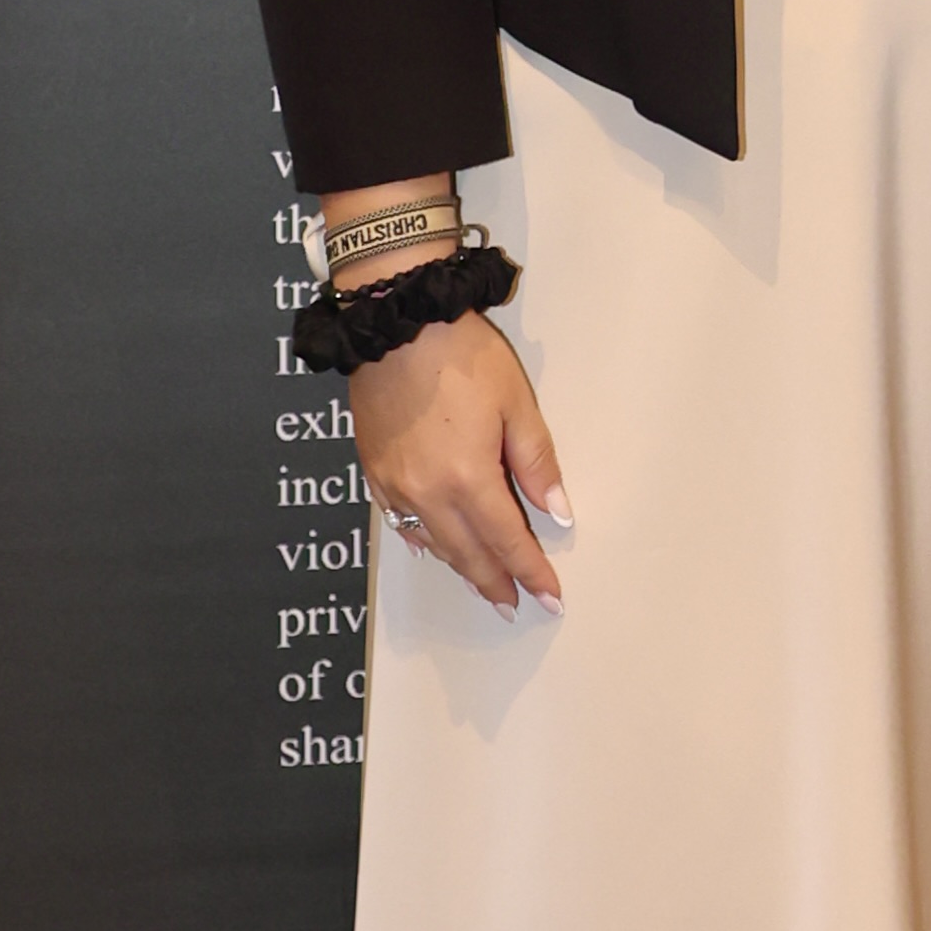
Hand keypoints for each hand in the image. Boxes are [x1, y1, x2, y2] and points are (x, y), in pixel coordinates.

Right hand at [352, 313, 570, 616]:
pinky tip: (432, 548)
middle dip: (496, 583)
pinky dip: (421, 540)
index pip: (508, 542)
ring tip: (484, 585)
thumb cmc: (461, 356)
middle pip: (468, 554)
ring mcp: (394, 485)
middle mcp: (426, 493)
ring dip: (461, 568)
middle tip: (515, 606)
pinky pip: (399, 521)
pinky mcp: (372, 470)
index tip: (550, 597)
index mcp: (468, 480)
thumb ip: (536, 464)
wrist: (397, 324)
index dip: (531, 573)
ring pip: (432, 543)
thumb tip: (558, 512)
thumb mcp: (516, 405)